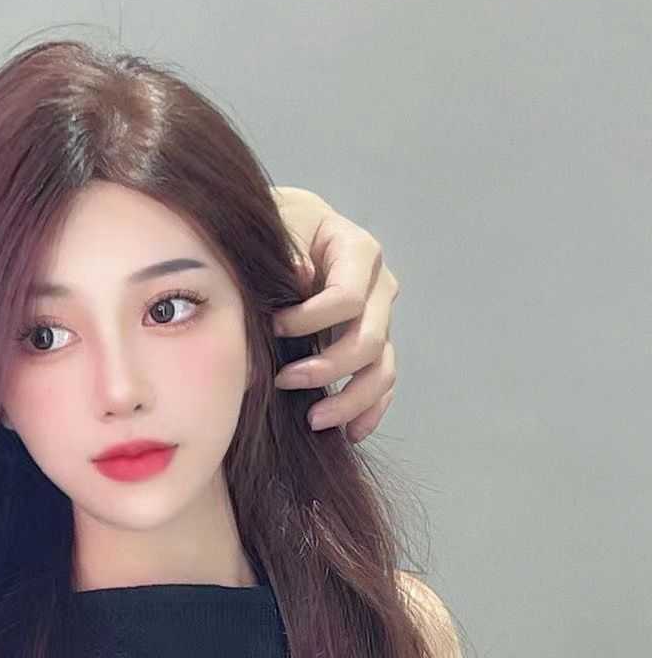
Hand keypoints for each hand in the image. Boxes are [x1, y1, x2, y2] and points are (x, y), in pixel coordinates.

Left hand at [271, 188, 398, 442]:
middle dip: (327, 367)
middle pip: (369, 340)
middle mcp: (378, 287)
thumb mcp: (277, 225)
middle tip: (284, 381)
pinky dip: (369, 411)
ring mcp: (379, 319)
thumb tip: (298, 275)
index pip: (348, 298)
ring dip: (350, 400)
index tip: (273, 327)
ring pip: (382, 369)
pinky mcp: (373, 347)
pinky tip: (350, 432)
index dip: (310, 320)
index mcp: (358, 252)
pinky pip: (383, 384)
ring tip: (313, 421)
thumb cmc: (278, 228)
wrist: (285, 231)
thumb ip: (286, 250)